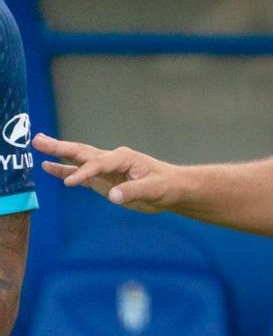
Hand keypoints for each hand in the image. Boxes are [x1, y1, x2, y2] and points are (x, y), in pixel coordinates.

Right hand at [33, 134, 178, 212]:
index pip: (98, 163)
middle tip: (37, 139)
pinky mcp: (103, 181)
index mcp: (124, 157)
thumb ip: (133, 191)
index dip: (84, 172)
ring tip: (37, 144)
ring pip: (78, 160)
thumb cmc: (167, 185)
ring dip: (58, 153)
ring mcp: (106, 169)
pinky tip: (49, 167)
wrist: (173, 189)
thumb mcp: (154, 189)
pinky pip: (81, 174)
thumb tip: (113, 196)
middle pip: (82, 152)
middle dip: (60, 147)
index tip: (70, 183)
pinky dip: (65, 171)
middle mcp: (112, 159)